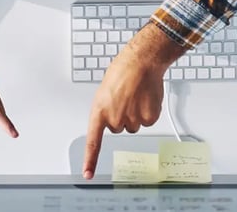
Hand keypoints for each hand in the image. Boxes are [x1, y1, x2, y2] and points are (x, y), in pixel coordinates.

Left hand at [82, 23, 185, 178]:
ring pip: (133, 126)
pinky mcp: (148, 119)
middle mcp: (114, 119)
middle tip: (124, 99)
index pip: (93, 141)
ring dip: (135, 114)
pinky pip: (147, 122)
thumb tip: (112, 119)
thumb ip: (106, 110)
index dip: (90, 160)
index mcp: (98, 112)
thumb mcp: (105, 93)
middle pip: (118, 128)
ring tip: (135, 96)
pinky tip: (145, 98)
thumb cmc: (121, 72)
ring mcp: (131, 120)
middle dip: (121, 116)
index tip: (87, 174)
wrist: (141, 63)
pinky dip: (148, 112)